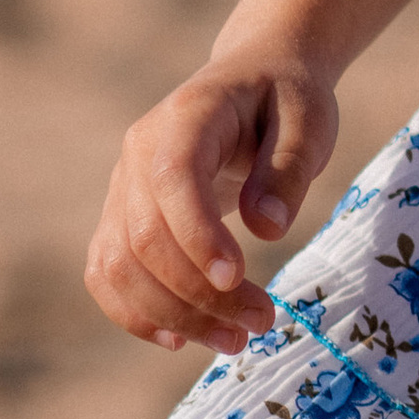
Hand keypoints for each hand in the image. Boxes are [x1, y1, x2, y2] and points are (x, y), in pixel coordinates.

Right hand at [83, 50, 339, 355]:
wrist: (255, 78)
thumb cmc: (286, 99)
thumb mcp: (310, 120)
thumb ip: (289, 168)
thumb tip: (265, 228)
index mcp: (185, 118)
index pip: (173, 182)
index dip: (198, 237)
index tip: (239, 280)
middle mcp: (138, 153)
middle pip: (144, 238)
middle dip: (198, 294)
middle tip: (261, 322)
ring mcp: (123, 187)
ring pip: (120, 265)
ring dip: (172, 315)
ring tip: (235, 340)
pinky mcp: (122, 217)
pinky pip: (108, 272)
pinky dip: (136, 312)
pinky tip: (181, 340)